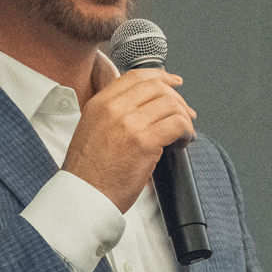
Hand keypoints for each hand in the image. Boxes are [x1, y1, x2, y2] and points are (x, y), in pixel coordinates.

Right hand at [63, 68, 195, 210]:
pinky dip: (187, 131)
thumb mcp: (91, 129)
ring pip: (170, 105)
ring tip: (185, 132)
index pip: (136, 76)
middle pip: (157, 88)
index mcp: (100, 103)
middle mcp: (114, 109)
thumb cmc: (89, 171)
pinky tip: (184, 141)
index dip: (161, 76)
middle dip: (178, 99)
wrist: (84, 195)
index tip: (174, 82)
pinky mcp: (145, 143)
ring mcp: (129, 124)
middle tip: (186, 113)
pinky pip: (176, 125)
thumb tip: (143, 107)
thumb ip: (113, 113)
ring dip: (184, 118)